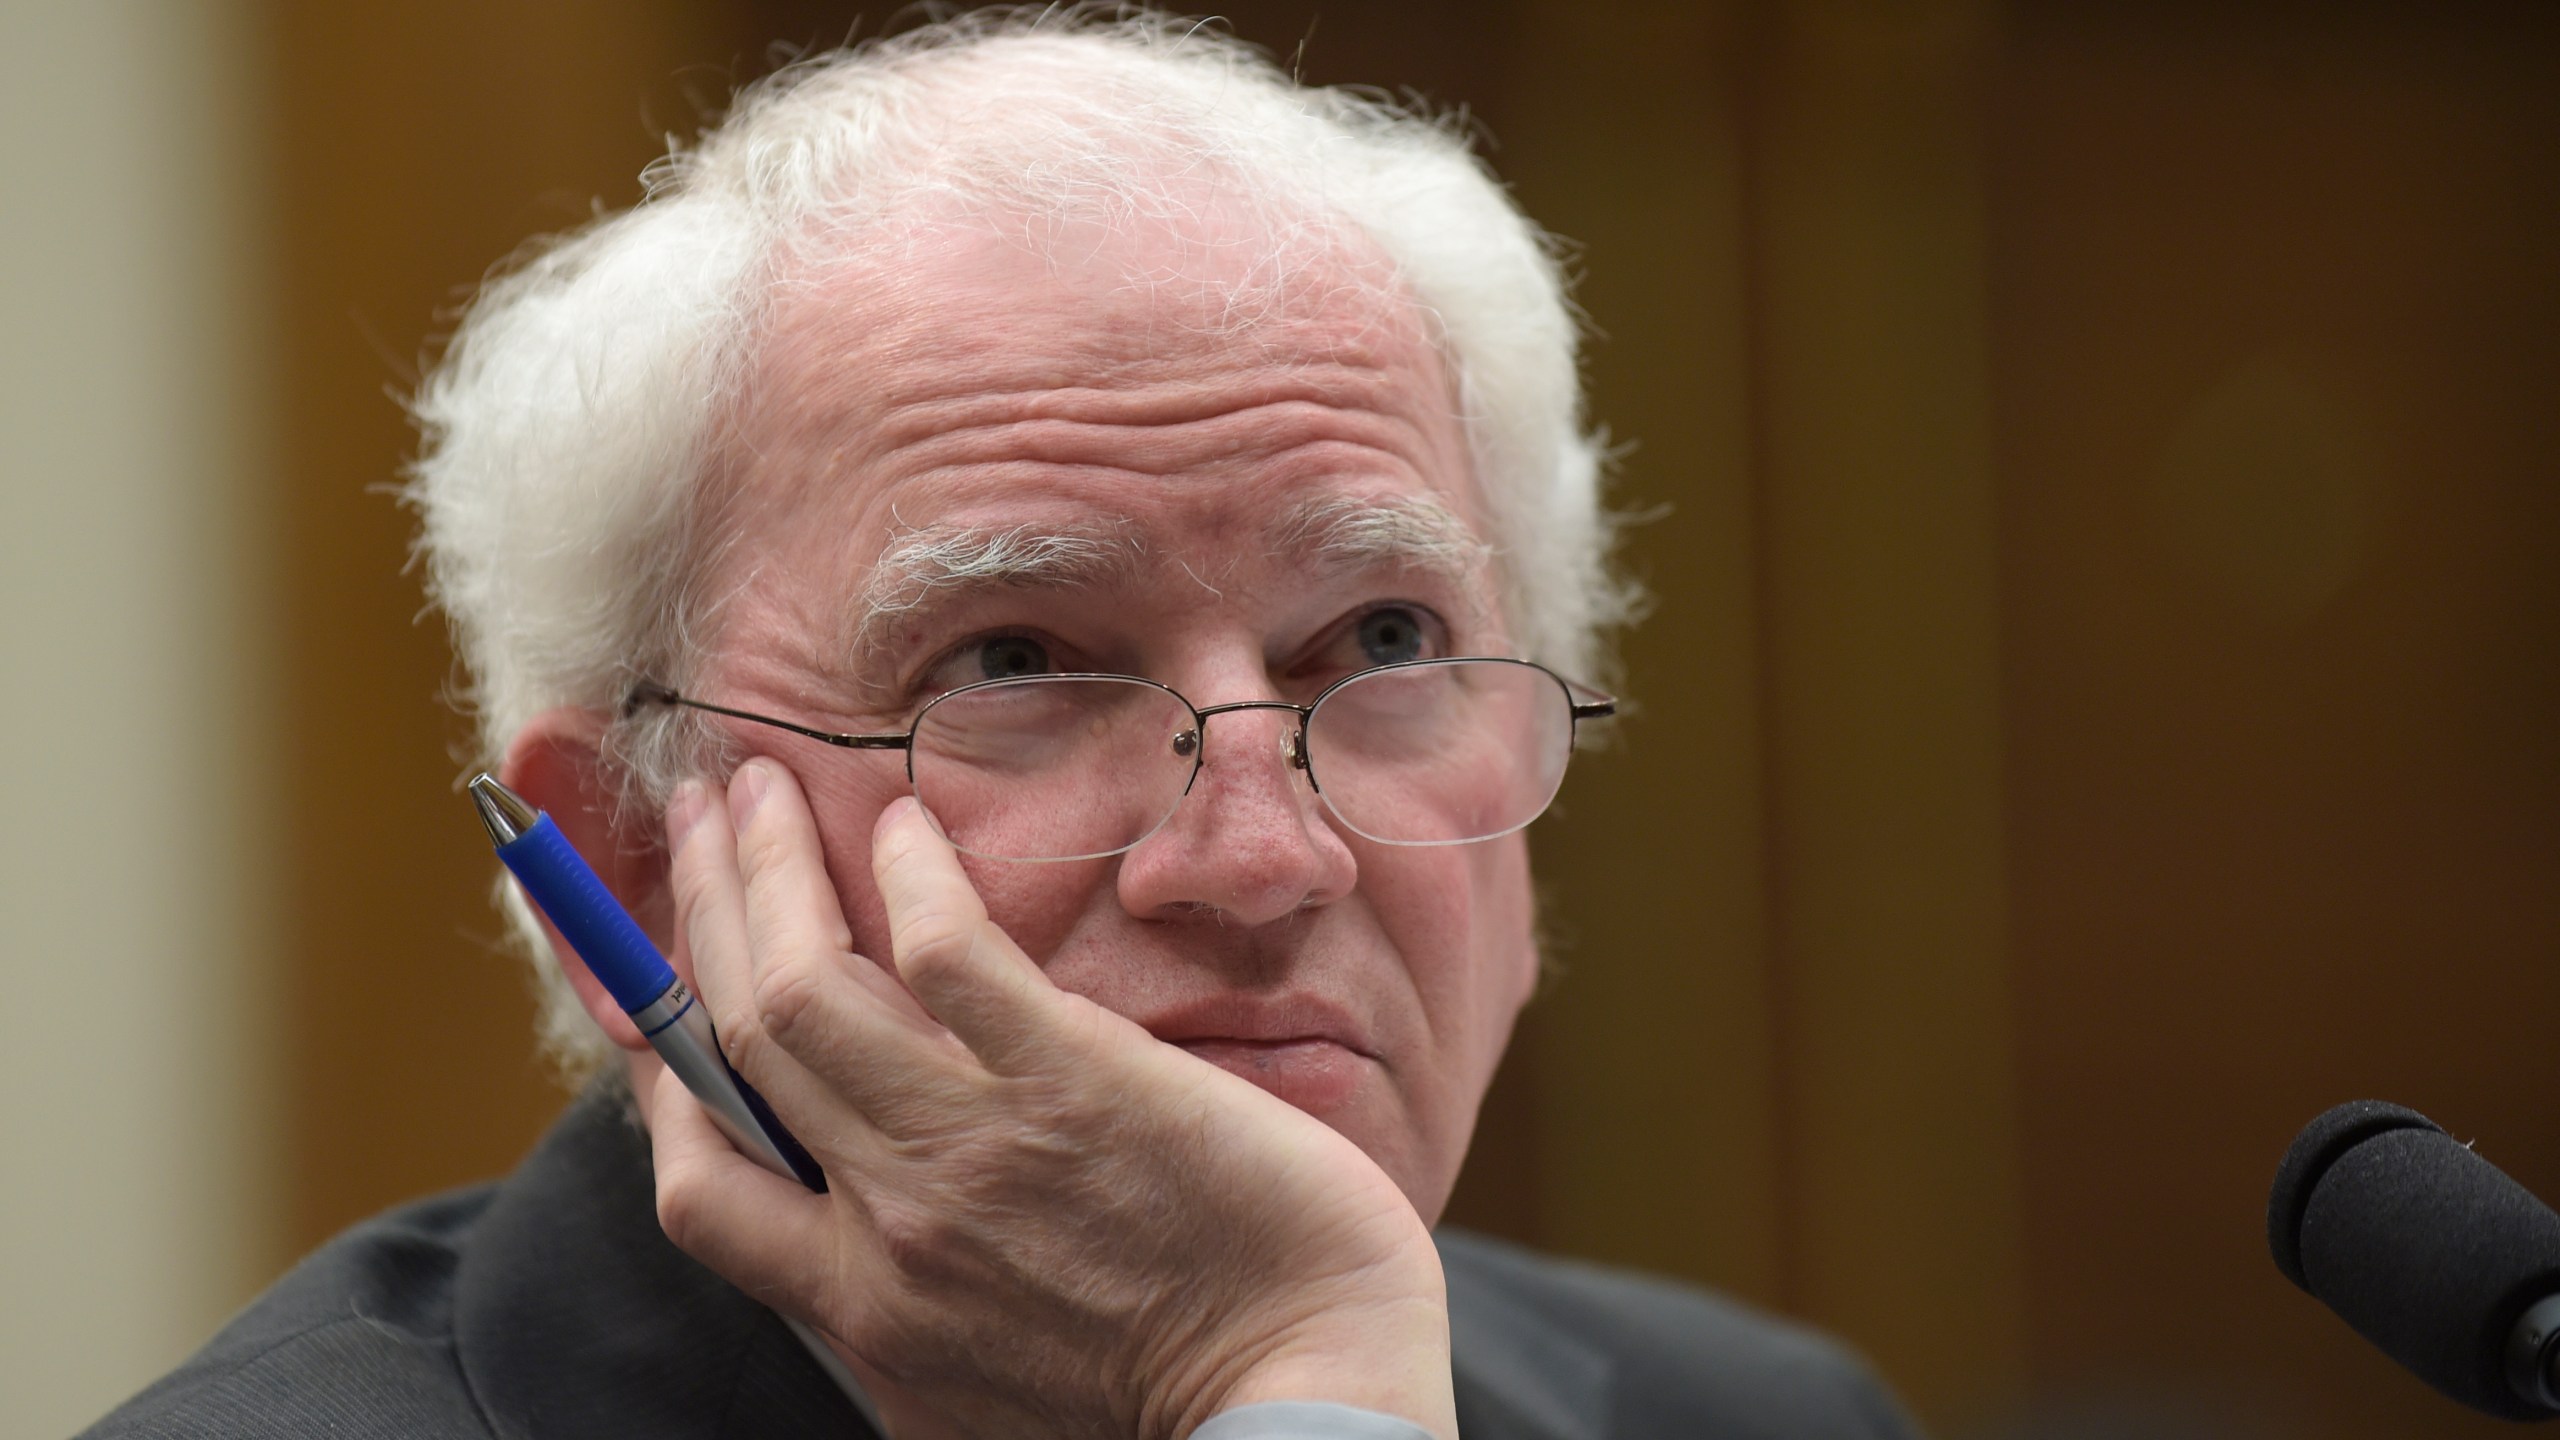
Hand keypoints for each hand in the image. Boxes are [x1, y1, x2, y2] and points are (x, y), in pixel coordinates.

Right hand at [642, 759, 1457, 1439]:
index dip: (655, 1068)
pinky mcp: (1077, 1081)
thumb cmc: (1171, 1408)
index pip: (699, 1178)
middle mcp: (887, 1223)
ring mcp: (973, 1147)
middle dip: (699, 912)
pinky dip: (909, 878)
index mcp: (861, 1307)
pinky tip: (906, 827)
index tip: (651, 987)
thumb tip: (865, 1247)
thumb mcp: (981, 1394)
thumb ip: (909, 1313)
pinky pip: (951, 955)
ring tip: (759, 786)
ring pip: (804, 984)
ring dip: (763, 869)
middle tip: (699, 819)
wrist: (1303, 1412)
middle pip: (738, 1039)